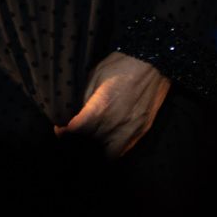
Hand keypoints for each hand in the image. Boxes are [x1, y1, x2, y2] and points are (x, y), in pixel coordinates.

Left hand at [57, 52, 171, 157]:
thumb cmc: (121, 65)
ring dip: (98, 151)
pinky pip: (125, 149)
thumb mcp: (94, 76)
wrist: (154, 61)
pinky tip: (109, 139)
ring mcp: (131, 130)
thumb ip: (82, 99)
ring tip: (92, 141)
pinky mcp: (143, 130)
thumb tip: (72, 114)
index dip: (64, 132)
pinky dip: (114, 148)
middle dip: (78, 143)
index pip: (75, 132)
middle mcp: (115, 124)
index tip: (62, 128)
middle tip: (75, 136)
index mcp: (100, 109)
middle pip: (90, 147)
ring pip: (109, 155)